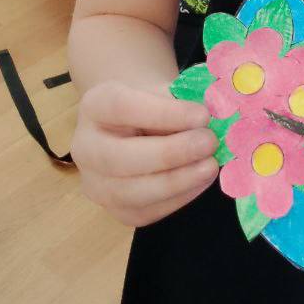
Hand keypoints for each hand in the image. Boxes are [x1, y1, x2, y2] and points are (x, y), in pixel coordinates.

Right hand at [71, 81, 217, 226]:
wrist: (137, 127)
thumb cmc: (155, 105)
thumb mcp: (164, 91)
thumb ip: (184, 101)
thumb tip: (217, 115)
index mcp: (95, 106)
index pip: (121, 108)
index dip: (164, 113)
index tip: (202, 115)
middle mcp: (86, 147)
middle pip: (120, 158)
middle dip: (170, 153)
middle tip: (209, 143)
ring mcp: (96, 184)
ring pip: (130, 192)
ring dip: (177, 181)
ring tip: (210, 166)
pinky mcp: (116, 210)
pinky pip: (146, 211)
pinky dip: (178, 198)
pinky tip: (201, 181)